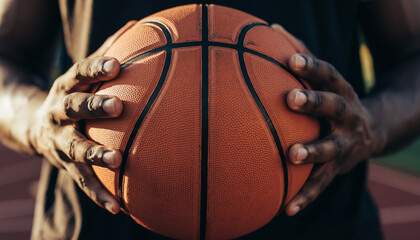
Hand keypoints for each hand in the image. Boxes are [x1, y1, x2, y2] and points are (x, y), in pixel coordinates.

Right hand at [29, 21, 136, 213]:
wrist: (31, 125)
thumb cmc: (70, 96)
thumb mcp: (81, 75)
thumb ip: (107, 52)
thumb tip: (138, 25)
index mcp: (66, 88)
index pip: (80, 73)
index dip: (97, 68)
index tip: (117, 64)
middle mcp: (59, 113)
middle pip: (73, 108)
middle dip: (93, 106)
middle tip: (117, 106)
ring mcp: (59, 141)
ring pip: (75, 148)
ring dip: (95, 154)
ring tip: (117, 161)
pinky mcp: (63, 165)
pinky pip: (82, 181)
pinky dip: (98, 194)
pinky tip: (118, 207)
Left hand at [271, 24, 384, 215]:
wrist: (371, 132)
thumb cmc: (335, 100)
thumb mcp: (326, 79)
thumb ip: (301, 54)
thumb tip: (271, 28)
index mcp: (341, 92)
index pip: (328, 74)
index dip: (312, 65)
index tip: (291, 58)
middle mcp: (347, 117)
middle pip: (334, 107)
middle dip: (315, 102)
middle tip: (291, 98)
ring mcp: (345, 144)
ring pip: (331, 148)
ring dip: (313, 151)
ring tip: (292, 155)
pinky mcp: (338, 169)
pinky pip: (321, 184)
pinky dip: (305, 197)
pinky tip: (286, 209)